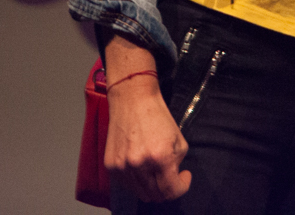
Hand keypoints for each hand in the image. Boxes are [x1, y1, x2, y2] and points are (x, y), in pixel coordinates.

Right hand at [103, 36, 191, 200]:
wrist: (132, 99)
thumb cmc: (157, 116)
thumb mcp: (178, 138)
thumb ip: (178, 163)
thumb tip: (174, 177)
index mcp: (160, 157)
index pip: (171, 191)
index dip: (181, 187)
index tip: (183, 177)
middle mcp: (139, 165)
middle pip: (155, 195)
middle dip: (167, 189)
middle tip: (171, 176)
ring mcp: (122, 166)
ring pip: (140, 193)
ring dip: (151, 186)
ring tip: (156, 171)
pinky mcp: (111, 165)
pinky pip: (127, 184)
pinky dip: (136, 181)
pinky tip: (142, 167)